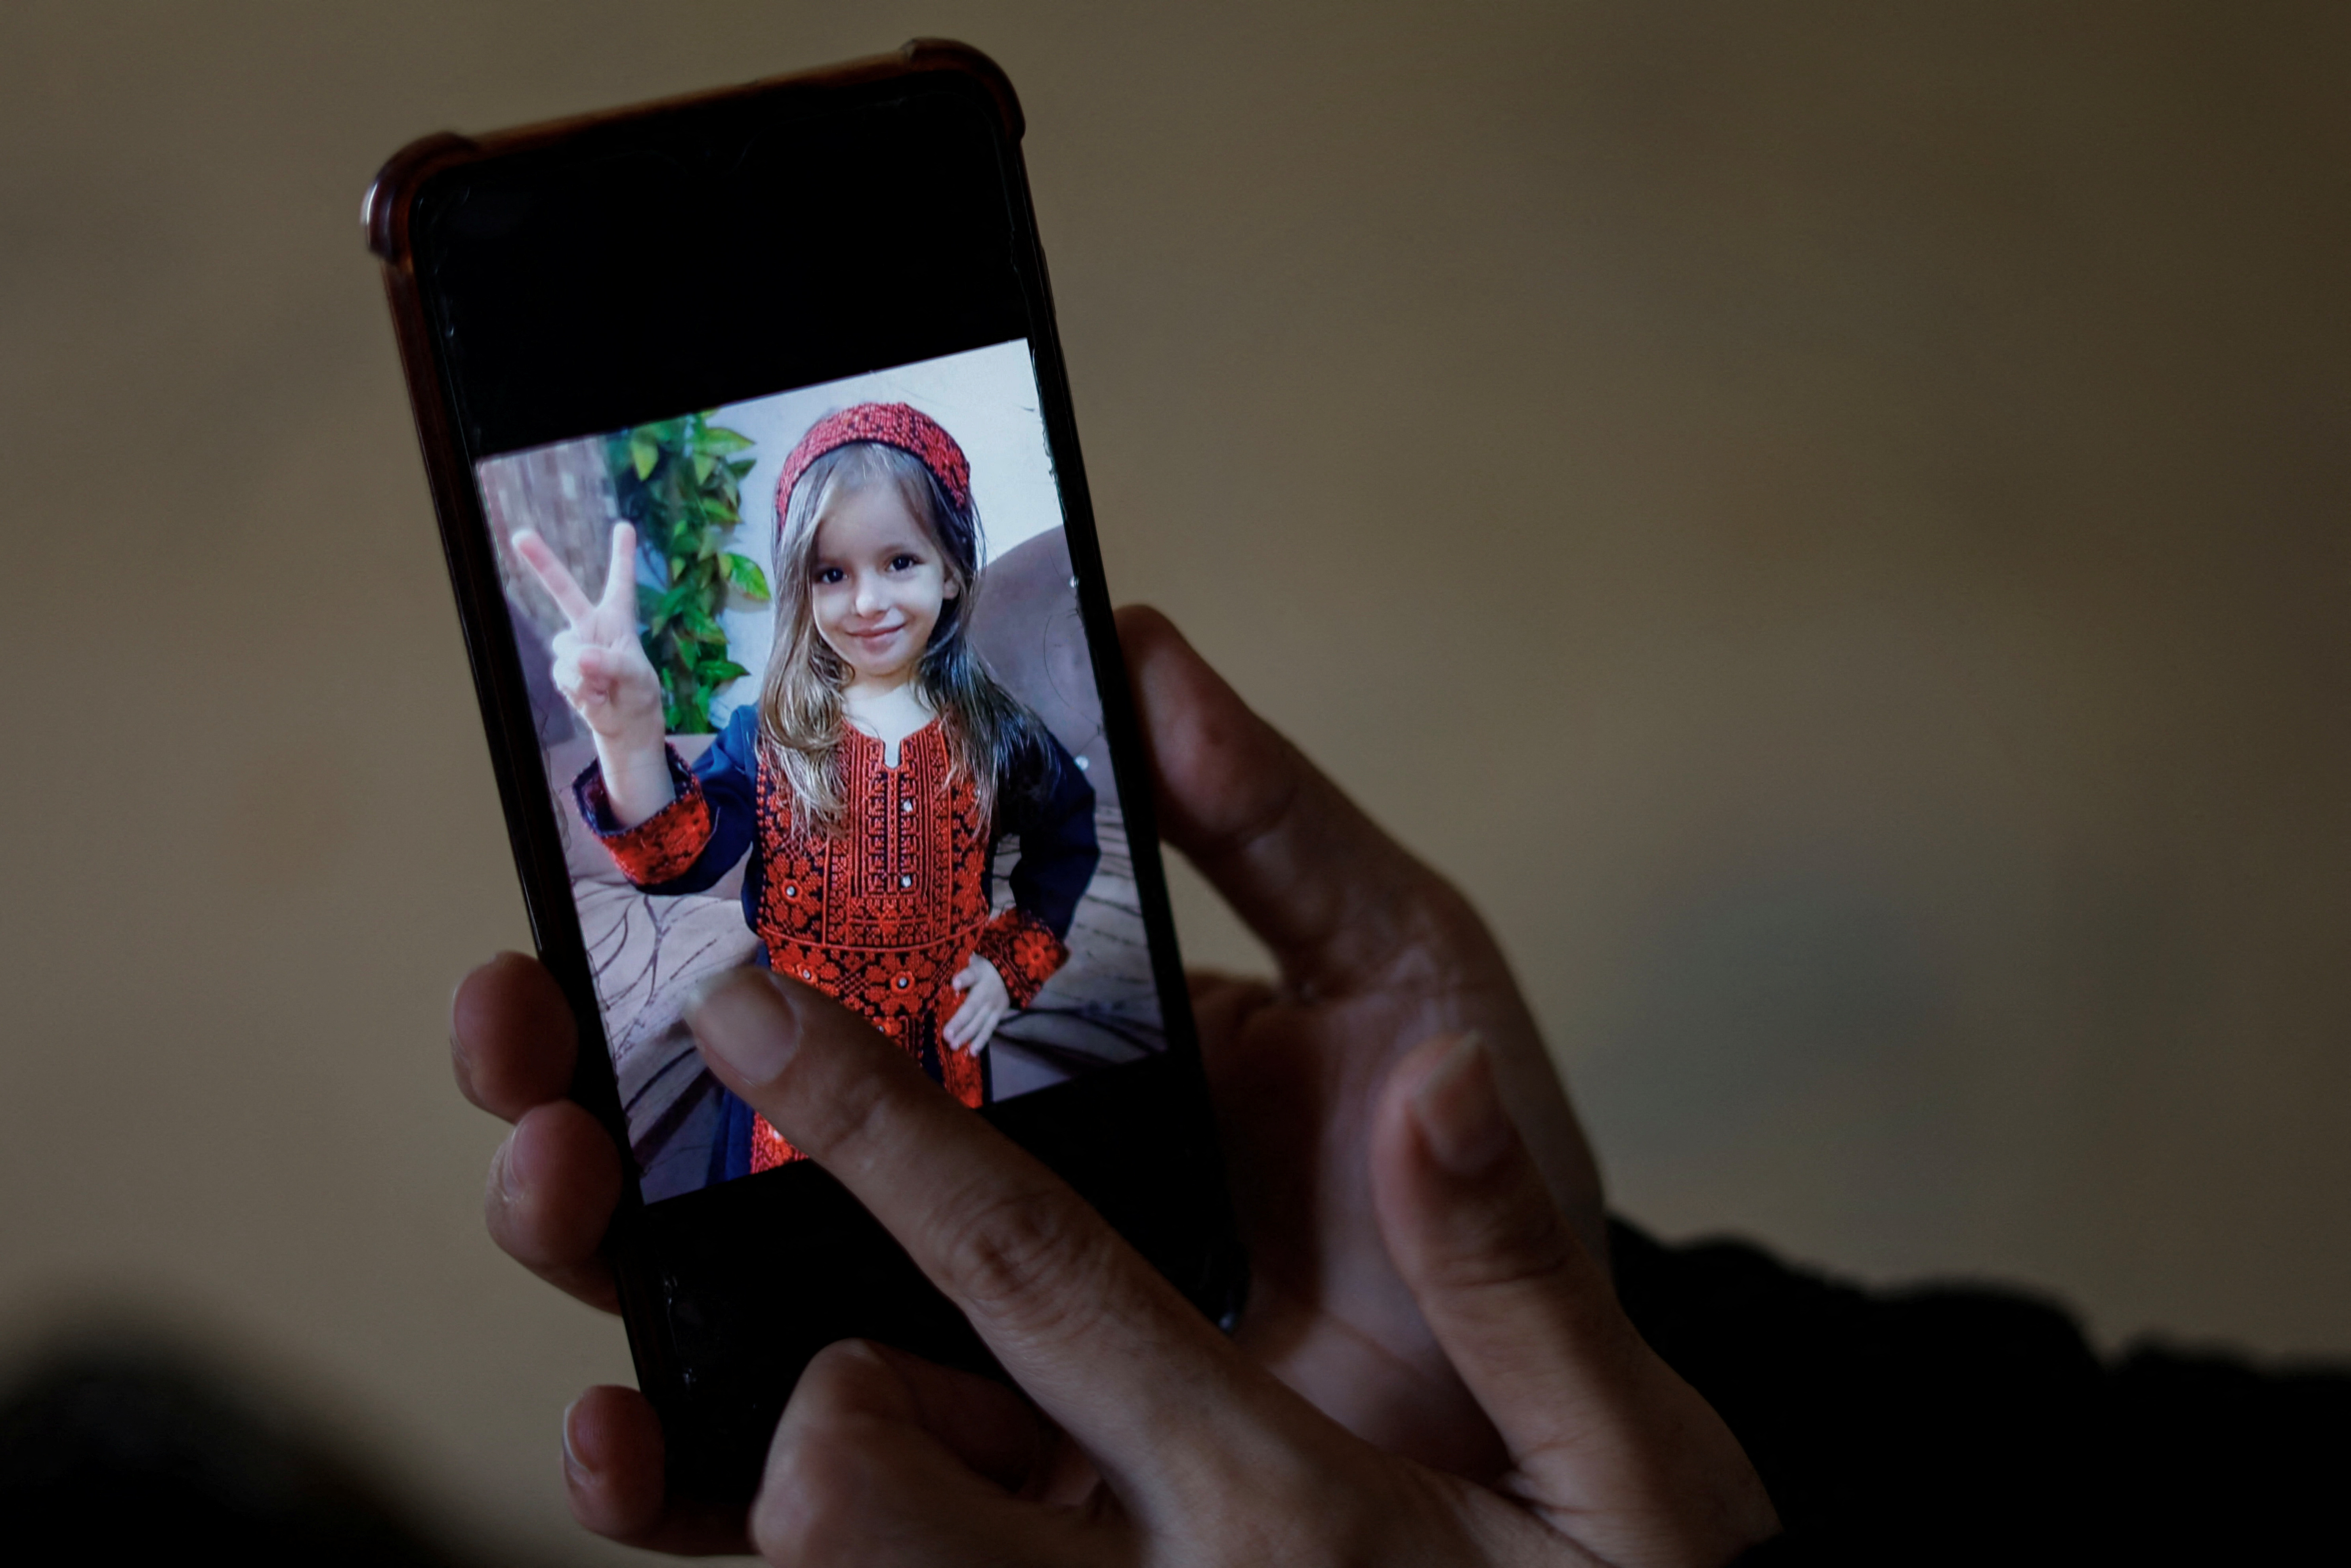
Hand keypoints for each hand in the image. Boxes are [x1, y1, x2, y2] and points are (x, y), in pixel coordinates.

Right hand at [447, 605, 1618, 1537]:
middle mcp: (959, 1194)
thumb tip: (1145, 640)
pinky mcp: (977, 1494)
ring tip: (554, 1189)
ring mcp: (953, 1347)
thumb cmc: (1466, 1155)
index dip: (688, 929)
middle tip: (523, 1033)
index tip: (597, 865)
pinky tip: (626, 1434)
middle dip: (585, 1080)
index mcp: (1031, 1053)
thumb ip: (1269, 824)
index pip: (821, 986)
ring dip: (597, 1246)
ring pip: (712, 1302)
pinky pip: (793, 1496)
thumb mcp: (1392, 967)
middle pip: (716, 1139)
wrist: (1534, 1385)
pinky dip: (685, 1472)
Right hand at [514, 524, 670, 823]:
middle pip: (564, 590)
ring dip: (585, 669)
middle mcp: (591, 627)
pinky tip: (594, 697)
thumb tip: (581, 657)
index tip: (624, 525)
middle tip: (521, 535)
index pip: (620, 583)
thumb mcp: (635, 677)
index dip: (621, 555)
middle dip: (542, 562)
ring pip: (565, 647)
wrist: (624, 724)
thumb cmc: (637, 693)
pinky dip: (580, 688)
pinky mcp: (563, 669)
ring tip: (605, 686)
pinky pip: (564, 673)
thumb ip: (611, 663)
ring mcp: (574, 647)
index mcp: (617, 619)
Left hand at [942, 956, 1008, 1053]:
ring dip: (967, 1035)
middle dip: (960, 1022)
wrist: (1011, 973)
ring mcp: (994, 1006)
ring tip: (954, 1046)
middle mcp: (987, 992)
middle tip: (946, 1035)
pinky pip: (989, 1029)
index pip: (971, 975)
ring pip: (980, 1022)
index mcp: (980, 974)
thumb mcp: (976, 960)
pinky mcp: (998, 1015)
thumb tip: (952, 980)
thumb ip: (964, 969)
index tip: (954, 985)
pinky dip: (981, 1041)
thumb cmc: (985, 967)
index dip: (963, 979)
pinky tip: (972, 1052)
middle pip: (972, 1007)